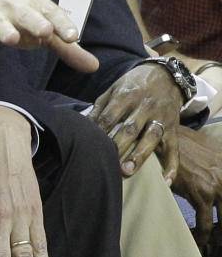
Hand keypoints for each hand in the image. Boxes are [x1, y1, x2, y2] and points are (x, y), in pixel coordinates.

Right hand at [0, 0, 97, 72]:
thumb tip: (94, 67)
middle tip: (46, 32)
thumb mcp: (41, 32)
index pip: (51, 12)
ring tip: (11, 40)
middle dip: (36, 21)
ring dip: (5, 31)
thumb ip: (66, 48)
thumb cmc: (14, 23)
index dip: (62, 23)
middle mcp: (13, 5)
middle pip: (26, 13)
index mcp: (33, 3)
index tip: (73, 37)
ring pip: (0, 23)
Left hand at [87, 63, 182, 179]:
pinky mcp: (174, 129)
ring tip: (128, 171)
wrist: (166, 75)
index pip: (110, 116)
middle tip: (107, 162)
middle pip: (130, 128)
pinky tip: (166, 182)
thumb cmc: (134, 85)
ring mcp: (161, 118)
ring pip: (151, 138)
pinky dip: (172, 166)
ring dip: (140, 155)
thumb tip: (82, 126)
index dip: (99, 132)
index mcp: (127, 96)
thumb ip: (100, 108)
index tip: (89, 146)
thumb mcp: (114, 89)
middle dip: (119, 146)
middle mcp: (145, 107)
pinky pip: (174, 149)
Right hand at [167, 125, 221, 245]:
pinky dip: (202, 235)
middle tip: (220, 237)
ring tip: (212, 241)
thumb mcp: (214, 152)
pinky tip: (199, 240)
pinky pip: (205, 224)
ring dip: (219, 236)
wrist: (167, 139)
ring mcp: (217, 188)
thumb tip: (219, 179)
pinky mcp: (201, 195)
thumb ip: (221, 168)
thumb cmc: (186, 146)